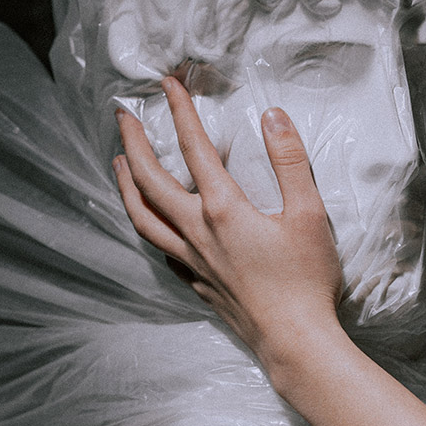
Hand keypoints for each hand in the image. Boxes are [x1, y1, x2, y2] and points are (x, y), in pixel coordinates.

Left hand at [113, 77, 343, 360]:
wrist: (295, 341)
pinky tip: (149, 221)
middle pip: (150, 181)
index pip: (195, 148)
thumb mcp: (309, 214)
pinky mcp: (195, 282)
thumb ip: (290, 161)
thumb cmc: (306, 280)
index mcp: (223, 209)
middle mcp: (197, 232)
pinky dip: (145, 225)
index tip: (168, 84)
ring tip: (116, 164)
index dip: (180, 111)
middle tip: (122, 116)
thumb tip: (272, 117)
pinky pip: (158, 247)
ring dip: (125, 185)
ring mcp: (192, 260)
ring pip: (142, 217)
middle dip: (132, 143)